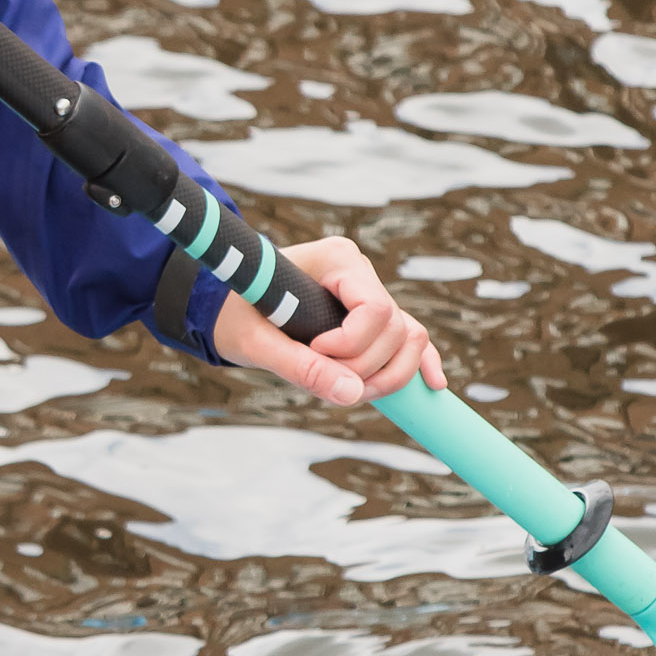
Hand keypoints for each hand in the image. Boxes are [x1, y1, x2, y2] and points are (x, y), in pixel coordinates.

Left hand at [210, 233, 444, 413]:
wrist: (223, 307)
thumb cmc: (233, 314)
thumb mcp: (256, 343)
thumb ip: (300, 367)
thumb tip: (351, 394)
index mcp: (336, 260)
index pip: (376, 309)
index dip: (352, 345)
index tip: (313, 353)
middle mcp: (360, 274)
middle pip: (396, 330)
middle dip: (364, 367)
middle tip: (319, 377)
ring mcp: (370, 295)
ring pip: (409, 339)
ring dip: (388, 375)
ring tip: (347, 392)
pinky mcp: (371, 320)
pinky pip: (409, 341)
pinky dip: (419, 364)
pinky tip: (432, 387)